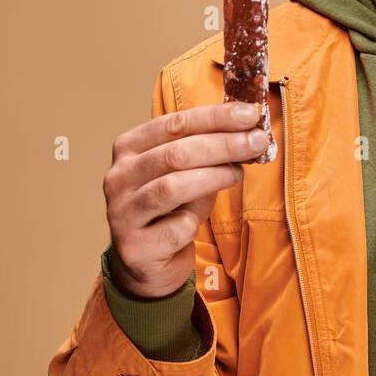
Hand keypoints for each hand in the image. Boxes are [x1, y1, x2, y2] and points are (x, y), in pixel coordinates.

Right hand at [103, 102, 269, 297]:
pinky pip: (176, 227)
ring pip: (172, 187)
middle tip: (257, 141)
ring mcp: (122, 212)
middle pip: (176, 153)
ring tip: (238, 173)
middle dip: (223, 144)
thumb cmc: (172, 208)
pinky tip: (199, 221)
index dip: (214, 117)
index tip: (249, 114)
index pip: (174, 124)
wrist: (147, 261)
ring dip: (214, 176)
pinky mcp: (134, 246)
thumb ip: (208, 152)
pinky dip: (195, 220)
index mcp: (129, 148)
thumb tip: (250, 133)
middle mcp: (118, 177)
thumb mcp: (187, 173)